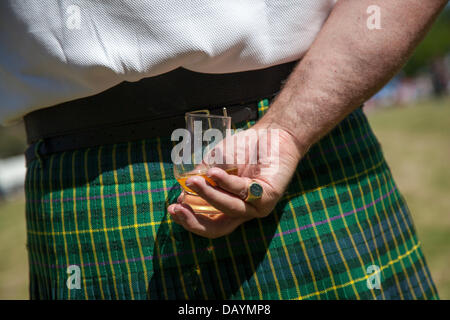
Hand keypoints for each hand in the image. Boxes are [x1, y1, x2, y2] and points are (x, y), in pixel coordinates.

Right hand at [168, 124, 305, 238]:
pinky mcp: (268, 196)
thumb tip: (183, 194)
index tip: (172, 208)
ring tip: (193, 181)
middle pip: (217, 228)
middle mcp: (243, 211)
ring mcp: (257, 206)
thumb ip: (202, 179)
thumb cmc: (243, 149)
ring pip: (229, 209)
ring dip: (208, 195)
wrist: (270, 133)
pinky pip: (243, 192)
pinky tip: (214, 172)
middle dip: (194, 221)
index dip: (189, 220)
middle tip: (177, 209)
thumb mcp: (214, 163)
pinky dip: (226, 183)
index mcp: (229, 206)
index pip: (208, 223)